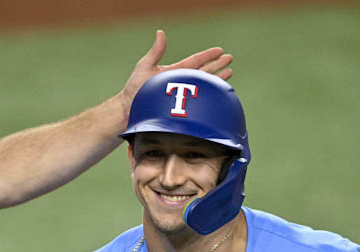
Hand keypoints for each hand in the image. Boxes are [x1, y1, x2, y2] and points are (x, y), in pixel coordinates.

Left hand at [120, 30, 234, 107]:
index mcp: (175, 72)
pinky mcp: (183, 108)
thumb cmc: (135, 88)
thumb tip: (161, 33)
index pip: (195, 61)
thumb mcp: (145, 66)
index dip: (207, 55)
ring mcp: (183, 95)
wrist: (129, 109)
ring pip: (204, 86)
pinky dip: (209, 97)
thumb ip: (156, 52)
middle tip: (230, 58)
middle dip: (217, 65)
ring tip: (229, 73)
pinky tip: (218, 95)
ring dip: (217, 79)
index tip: (219, 50)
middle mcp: (181, 82)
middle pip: (203, 72)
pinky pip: (199, 102)